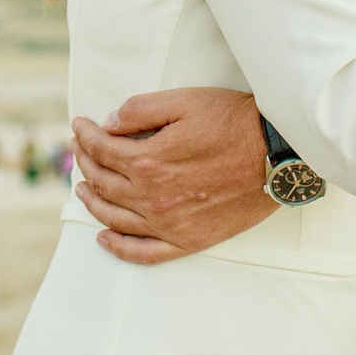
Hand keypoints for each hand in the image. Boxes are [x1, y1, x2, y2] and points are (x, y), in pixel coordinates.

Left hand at [71, 87, 272, 264]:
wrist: (277, 155)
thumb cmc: (233, 122)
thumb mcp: (183, 101)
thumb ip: (139, 110)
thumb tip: (106, 124)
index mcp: (149, 162)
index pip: (101, 149)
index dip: (85, 135)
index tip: (78, 125)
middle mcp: (153, 198)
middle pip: (103, 183)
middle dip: (84, 163)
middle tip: (78, 151)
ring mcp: (169, 224)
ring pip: (114, 218)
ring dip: (92, 201)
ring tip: (83, 187)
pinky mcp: (188, 241)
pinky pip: (144, 253)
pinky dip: (119, 248)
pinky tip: (105, 238)